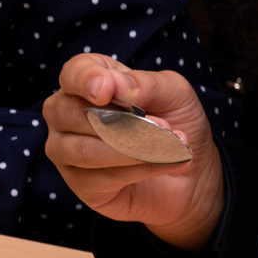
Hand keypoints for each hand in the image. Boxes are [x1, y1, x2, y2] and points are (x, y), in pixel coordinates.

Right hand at [41, 54, 224, 249]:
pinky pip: (104, 176)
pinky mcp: (79, 184)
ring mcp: (66, 150)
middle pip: (73, 114)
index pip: (72, 73)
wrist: (192, 169)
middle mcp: (66, 114)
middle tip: (167, 127)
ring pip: (86, 149)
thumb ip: (146, 84)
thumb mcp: (174, 93)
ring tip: (174, 145)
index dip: (86, 79)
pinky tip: (169, 162)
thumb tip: (115, 86)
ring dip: (138, 148)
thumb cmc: (176, 121)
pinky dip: (144, 168)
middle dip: (127, 122)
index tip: (106, 91)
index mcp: (88, 81)